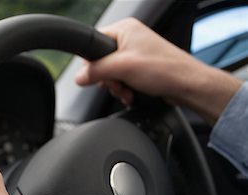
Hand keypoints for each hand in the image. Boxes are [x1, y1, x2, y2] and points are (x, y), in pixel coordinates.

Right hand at [76, 18, 241, 123]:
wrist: (187, 85)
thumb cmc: (164, 69)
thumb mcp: (122, 68)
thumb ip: (96, 71)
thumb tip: (79, 77)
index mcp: (124, 29)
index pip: (93, 43)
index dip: (93, 63)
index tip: (99, 75)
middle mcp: (129, 39)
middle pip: (100, 61)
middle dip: (107, 79)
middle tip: (117, 84)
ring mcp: (134, 53)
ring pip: (110, 73)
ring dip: (115, 86)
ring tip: (126, 91)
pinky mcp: (139, 67)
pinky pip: (120, 78)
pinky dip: (123, 89)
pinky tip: (130, 94)